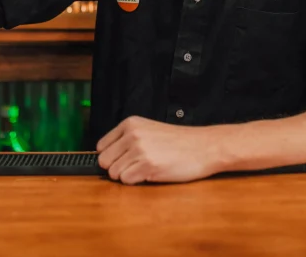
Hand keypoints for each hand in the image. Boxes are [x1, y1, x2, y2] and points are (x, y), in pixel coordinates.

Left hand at [96, 116, 221, 184]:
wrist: (204, 147)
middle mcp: (132, 134)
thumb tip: (105, 158)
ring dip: (128, 176)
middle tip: (135, 167)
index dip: (111, 157)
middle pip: (104, 161)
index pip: (101, 146)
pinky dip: (137, 181)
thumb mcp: (149, 130)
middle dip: (117, 168)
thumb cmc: (179, 142)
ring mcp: (139, 149)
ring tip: (146, 168)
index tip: (123, 160)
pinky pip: (127, 181)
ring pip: (114, 173)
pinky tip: (152, 173)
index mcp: (130, 124)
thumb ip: (128, 139)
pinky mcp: (147, 165)